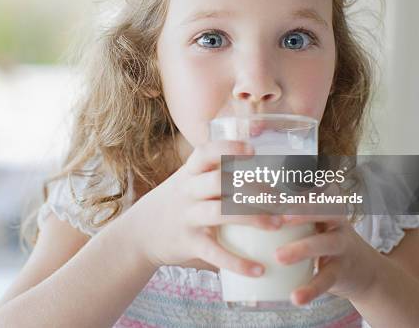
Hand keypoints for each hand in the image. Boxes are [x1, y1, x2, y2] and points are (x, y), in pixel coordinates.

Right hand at [121, 140, 282, 276]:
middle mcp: (187, 191)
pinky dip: (238, 262)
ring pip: (221, 211)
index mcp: (189, 173)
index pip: (206, 152)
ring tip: (277, 225)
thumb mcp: (188, 183)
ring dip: (252, 217)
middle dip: (252, 185)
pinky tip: (259, 269)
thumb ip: (215, 176)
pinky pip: (215, 253)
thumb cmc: (176, 205)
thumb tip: (266, 175)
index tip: (253, 151)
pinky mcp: (188, 243)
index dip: (229, 148)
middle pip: (219, 179)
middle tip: (279, 196)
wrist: (139, 234)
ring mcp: (187, 217)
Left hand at [273, 190, 382, 305]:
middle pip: (324, 210)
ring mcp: (342, 244)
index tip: (271, 193)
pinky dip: (311, 288)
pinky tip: (296, 297)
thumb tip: (248, 207)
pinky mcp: (343, 269)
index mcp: (324, 205)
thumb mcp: (311, 222)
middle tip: (278, 218)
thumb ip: (286, 214)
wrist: (363, 270)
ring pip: (325, 243)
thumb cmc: (324, 240)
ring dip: (302, 248)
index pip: (311, 191)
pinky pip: (326, 278)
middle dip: (302, 212)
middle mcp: (336, 221)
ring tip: (279, 257)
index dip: (293, 190)